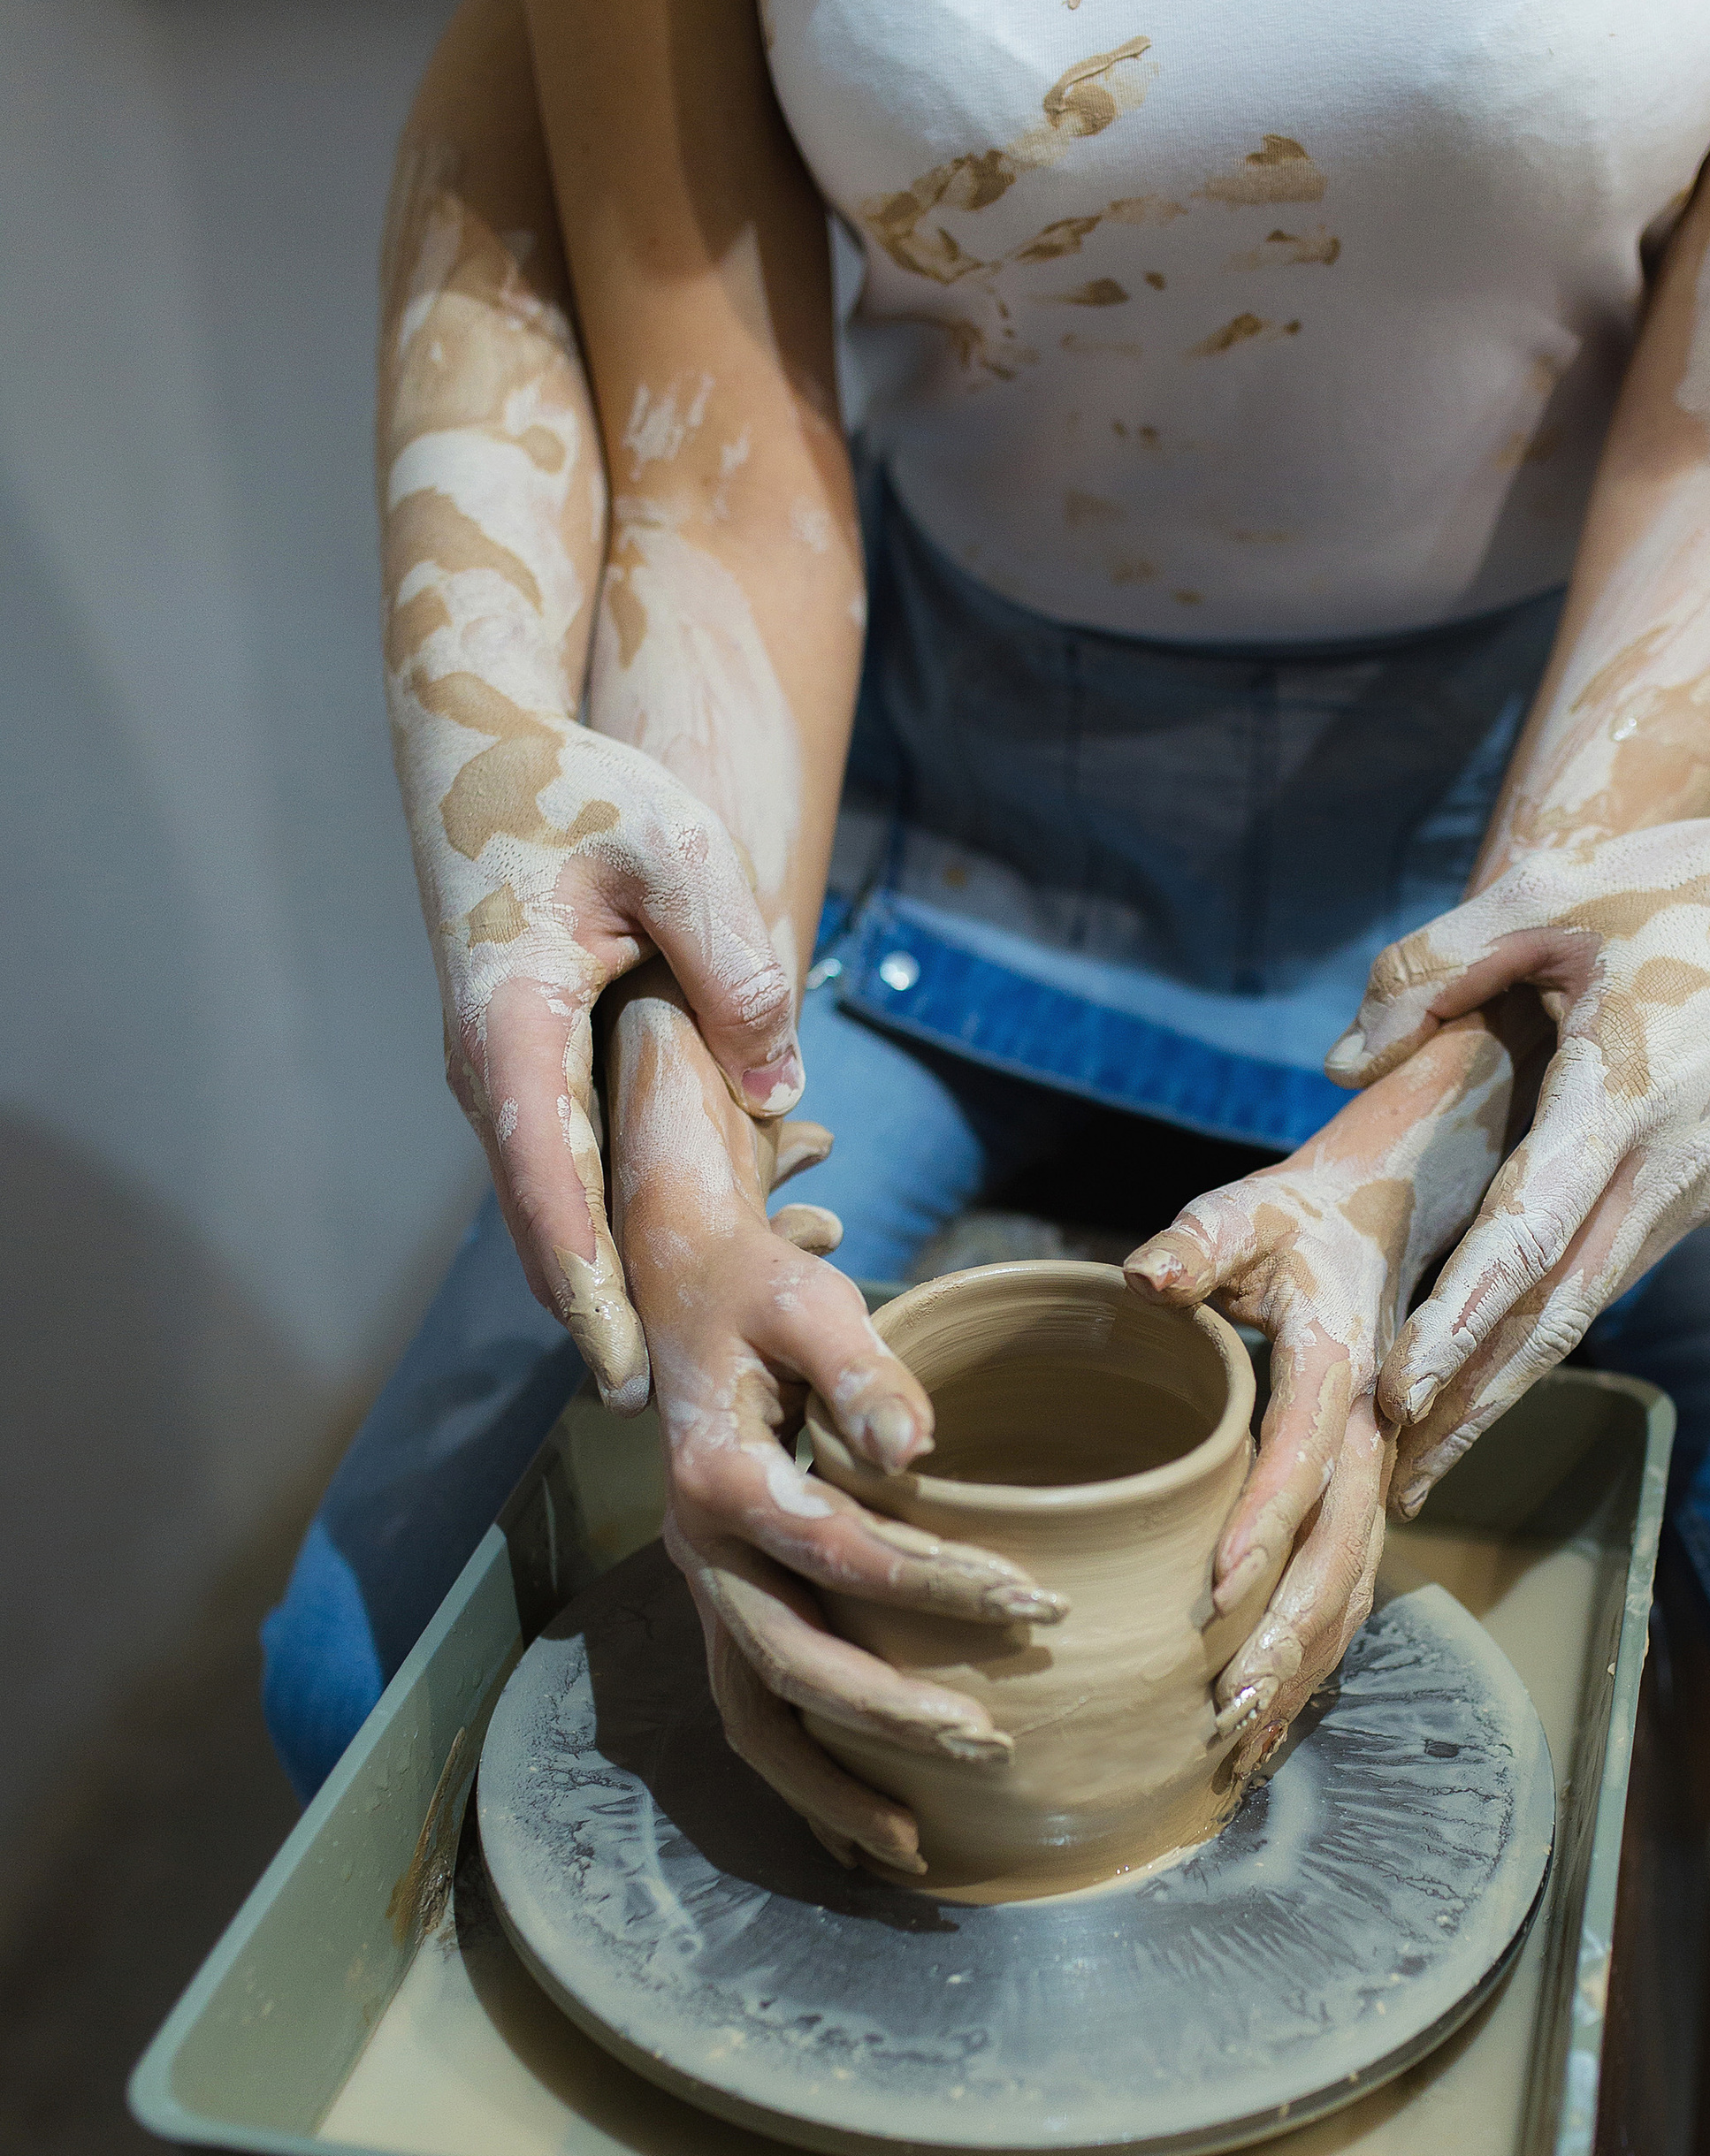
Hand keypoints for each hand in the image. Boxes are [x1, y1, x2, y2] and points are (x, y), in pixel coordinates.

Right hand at [407, 706, 804, 1415]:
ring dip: (642, 1269)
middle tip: (689, 1406)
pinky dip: (644, 1208)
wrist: (482, 750)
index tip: (623, 1373)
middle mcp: (494, 1079)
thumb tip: (781, 1082)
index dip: (588, 1290)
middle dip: (619, 1316)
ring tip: (741, 1326)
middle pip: (556, 1229)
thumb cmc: (575, 789)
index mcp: (511, 1035)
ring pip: (575, 1204)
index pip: (548, 1190)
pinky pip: (588, 1163)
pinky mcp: (536, 1074)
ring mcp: (509, 1084)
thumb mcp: (674, 853)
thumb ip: (732, 965)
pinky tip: (741, 1219)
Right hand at [608, 978, 1064, 1875]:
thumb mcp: (807, 1299)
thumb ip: (862, 1369)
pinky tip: (876, 1818)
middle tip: (992, 1742)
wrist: (678, 1289)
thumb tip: (915, 1448)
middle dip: (889, 1716)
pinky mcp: (726, 1599)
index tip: (1040, 1600)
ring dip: (831, 1784)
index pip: (841, 1551)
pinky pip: (756, 1708)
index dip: (941, 1584)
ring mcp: (706, 1583)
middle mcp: (697, 1546)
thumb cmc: (759, 1292)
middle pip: (789, 1664)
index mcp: (719, 1475)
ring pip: (754, 1714)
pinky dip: (808, 1772)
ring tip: (919, 1843)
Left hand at [1124, 1021, 1520, 1776]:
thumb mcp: (1247, 1211)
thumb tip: (1144, 1278)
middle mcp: (1377, 1429)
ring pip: (1356, 1587)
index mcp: (1343, 1360)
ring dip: (1304, 1666)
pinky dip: (1317, 1656)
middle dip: (1286, 1636)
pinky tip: (1272, 1714)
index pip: (1303, 1453)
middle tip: (1225, 1707)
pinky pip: (1354, 1587)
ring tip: (1242, 1740)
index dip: (1262, 1524)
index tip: (1212, 1592)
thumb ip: (1195, 1243)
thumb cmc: (1301, 1216)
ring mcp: (1382, 1470)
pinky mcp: (1371, 1495)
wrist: (1392, 1216)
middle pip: (1341, 1551)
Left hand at [1326, 791, 1709, 1504]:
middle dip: (1474, 1406)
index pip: (1526, 1241)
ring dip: (1510, 1380)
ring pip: (1587, 1306)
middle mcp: (1666, 1173)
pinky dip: (1551, 1324)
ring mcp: (1696, 1193)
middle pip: (1556, 1317)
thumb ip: (1436, 968)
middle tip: (1396, 1486)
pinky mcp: (1707, 1192)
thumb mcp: (1555, 894)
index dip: (1458, 1325)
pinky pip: (1614, 1270)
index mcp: (1623, 1102)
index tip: (1397, 1395)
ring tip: (1429, 1450)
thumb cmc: (1703, 887)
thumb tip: (1339, 1060)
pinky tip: (1497, 1359)